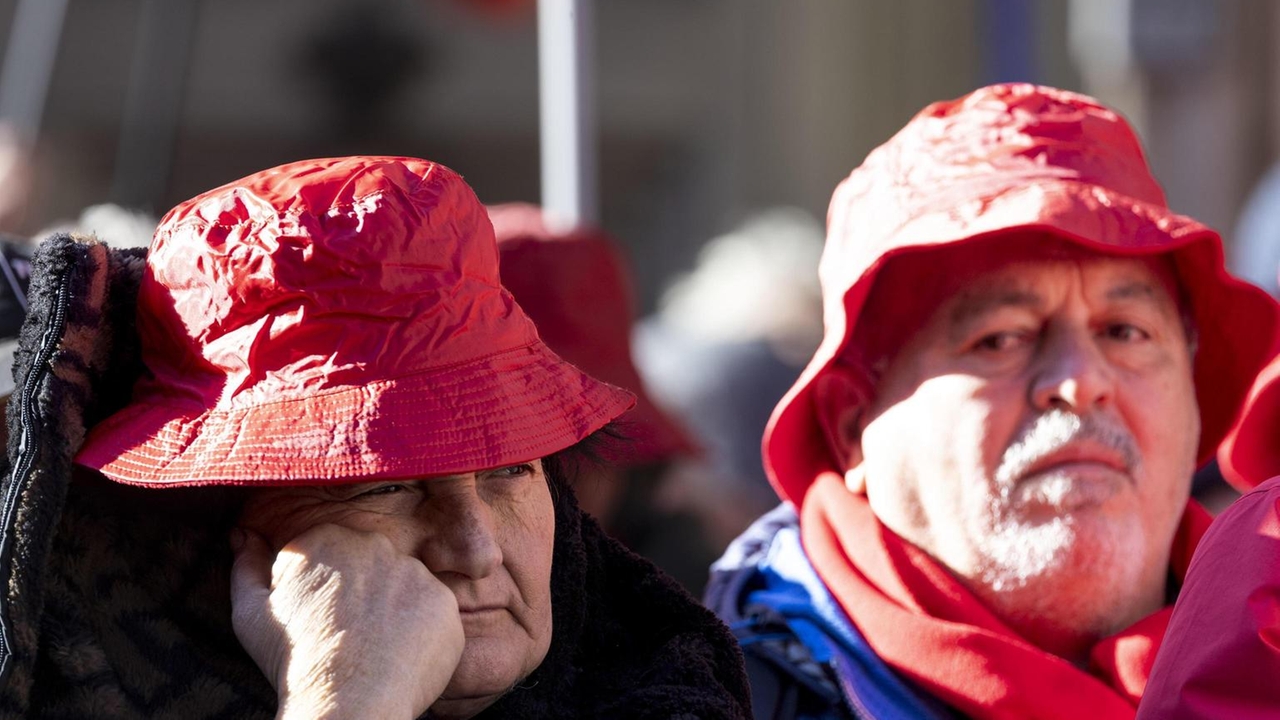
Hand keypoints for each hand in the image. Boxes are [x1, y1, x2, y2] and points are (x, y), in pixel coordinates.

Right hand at [230, 524, 464, 719]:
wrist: (346, 702)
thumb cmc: (293, 660)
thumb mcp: (250, 612)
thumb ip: (246, 565)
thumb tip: (242, 533)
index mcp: (326, 538)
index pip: (331, 553)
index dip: (324, 588)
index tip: (319, 616)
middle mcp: (375, 544)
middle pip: (370, 564)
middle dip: (361, 592)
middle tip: (348, 632)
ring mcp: (414, 571)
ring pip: (403, 586)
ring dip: (393, 609)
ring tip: (374, 646)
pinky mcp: (443, 600)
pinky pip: (433, 610)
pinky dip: (421, 630)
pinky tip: (400, 654)